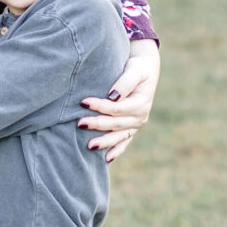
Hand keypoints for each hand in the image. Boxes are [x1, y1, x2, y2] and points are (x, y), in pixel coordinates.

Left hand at [79, 38, 159, 160]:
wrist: (147, 70)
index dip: (100, 106)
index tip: (83, 102)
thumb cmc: (138, 67)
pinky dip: (116, 150)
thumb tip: (112, 95)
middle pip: (116, 123)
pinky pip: (124, 142)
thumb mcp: (134, 70)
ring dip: (105, 142)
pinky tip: (107, 159)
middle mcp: (140, 117)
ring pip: (119, 136)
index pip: (117, 108)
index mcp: (141, 103)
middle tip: (80, 123)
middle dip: (97, 124)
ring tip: (89, 146)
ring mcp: (137, 125)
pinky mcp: (132, 128)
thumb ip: (125, 82)